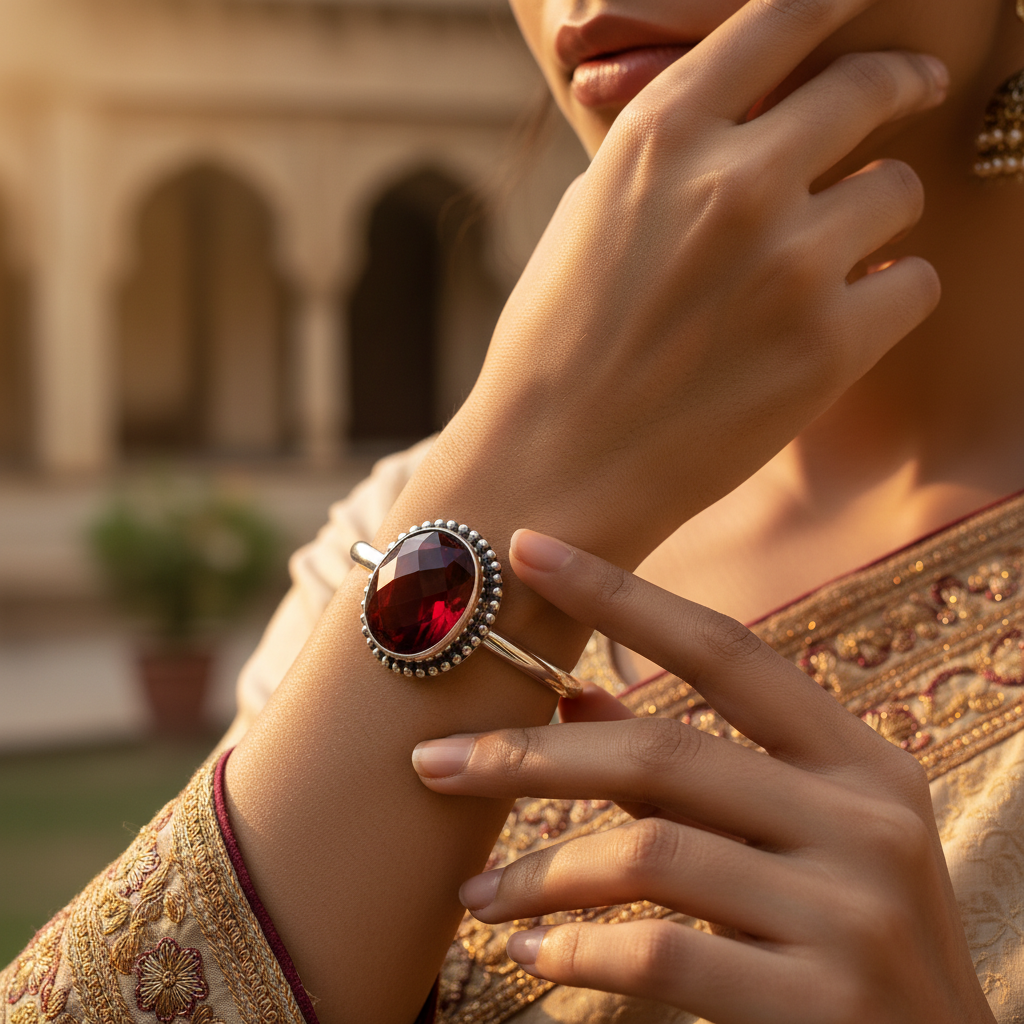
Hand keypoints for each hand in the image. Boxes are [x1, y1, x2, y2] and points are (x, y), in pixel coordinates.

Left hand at [412, 530, 994, 1023]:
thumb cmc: (851, 942)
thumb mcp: (799, 838)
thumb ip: (693, 772)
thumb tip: (577, 703)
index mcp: (860, 762)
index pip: (725, 651)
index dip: (621, 595)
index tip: (528, 549)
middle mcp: (866, 820)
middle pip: (662, 753)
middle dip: (530, 755)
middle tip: (432, 761)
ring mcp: (853, 912)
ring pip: (647, 854)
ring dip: (538, 872)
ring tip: (474, 894)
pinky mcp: (822, 1003)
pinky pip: (660, 953)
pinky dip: (576, 951)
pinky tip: (532, 955)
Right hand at [416, 0, 946, 575]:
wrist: (553, 468)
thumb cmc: (556, 349)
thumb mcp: (590, 219)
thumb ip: (669, 156)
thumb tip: (744, 115)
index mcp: (658, 139)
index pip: (780, 17)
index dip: (837, 0)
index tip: (864, 1)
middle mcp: (731, 183)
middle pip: (867, 87)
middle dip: (897, 86)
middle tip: (911, 93)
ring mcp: (787, 263)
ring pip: (899, 192)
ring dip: (873, 217)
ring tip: (826, 262)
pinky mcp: (827, 346)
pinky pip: (913, 283)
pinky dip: (886, 297)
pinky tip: (837, 322)